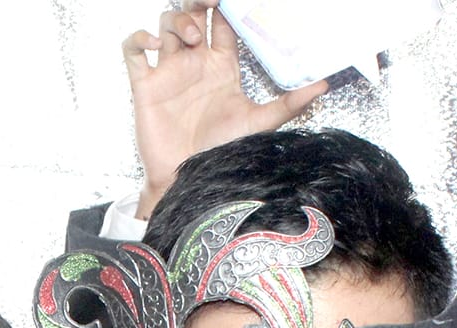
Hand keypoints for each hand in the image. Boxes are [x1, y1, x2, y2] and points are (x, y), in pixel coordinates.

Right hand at [124, 0, 330, 216]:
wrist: (188, 181)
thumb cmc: (220, 152)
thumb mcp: (259, 122)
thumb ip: (289, 102)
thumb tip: (323, 85)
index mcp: (221, 66)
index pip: (223, 23)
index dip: (227, 7)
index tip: (234, 2)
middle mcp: (195, 63)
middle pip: (193, 14)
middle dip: (198, 2)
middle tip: (210, 1)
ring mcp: (169, 72)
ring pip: (166, 24)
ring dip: (177, 21)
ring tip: (190, 38)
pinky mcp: (145, 84)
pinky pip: (133, 50)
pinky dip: (139, 38)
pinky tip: (155, 44)